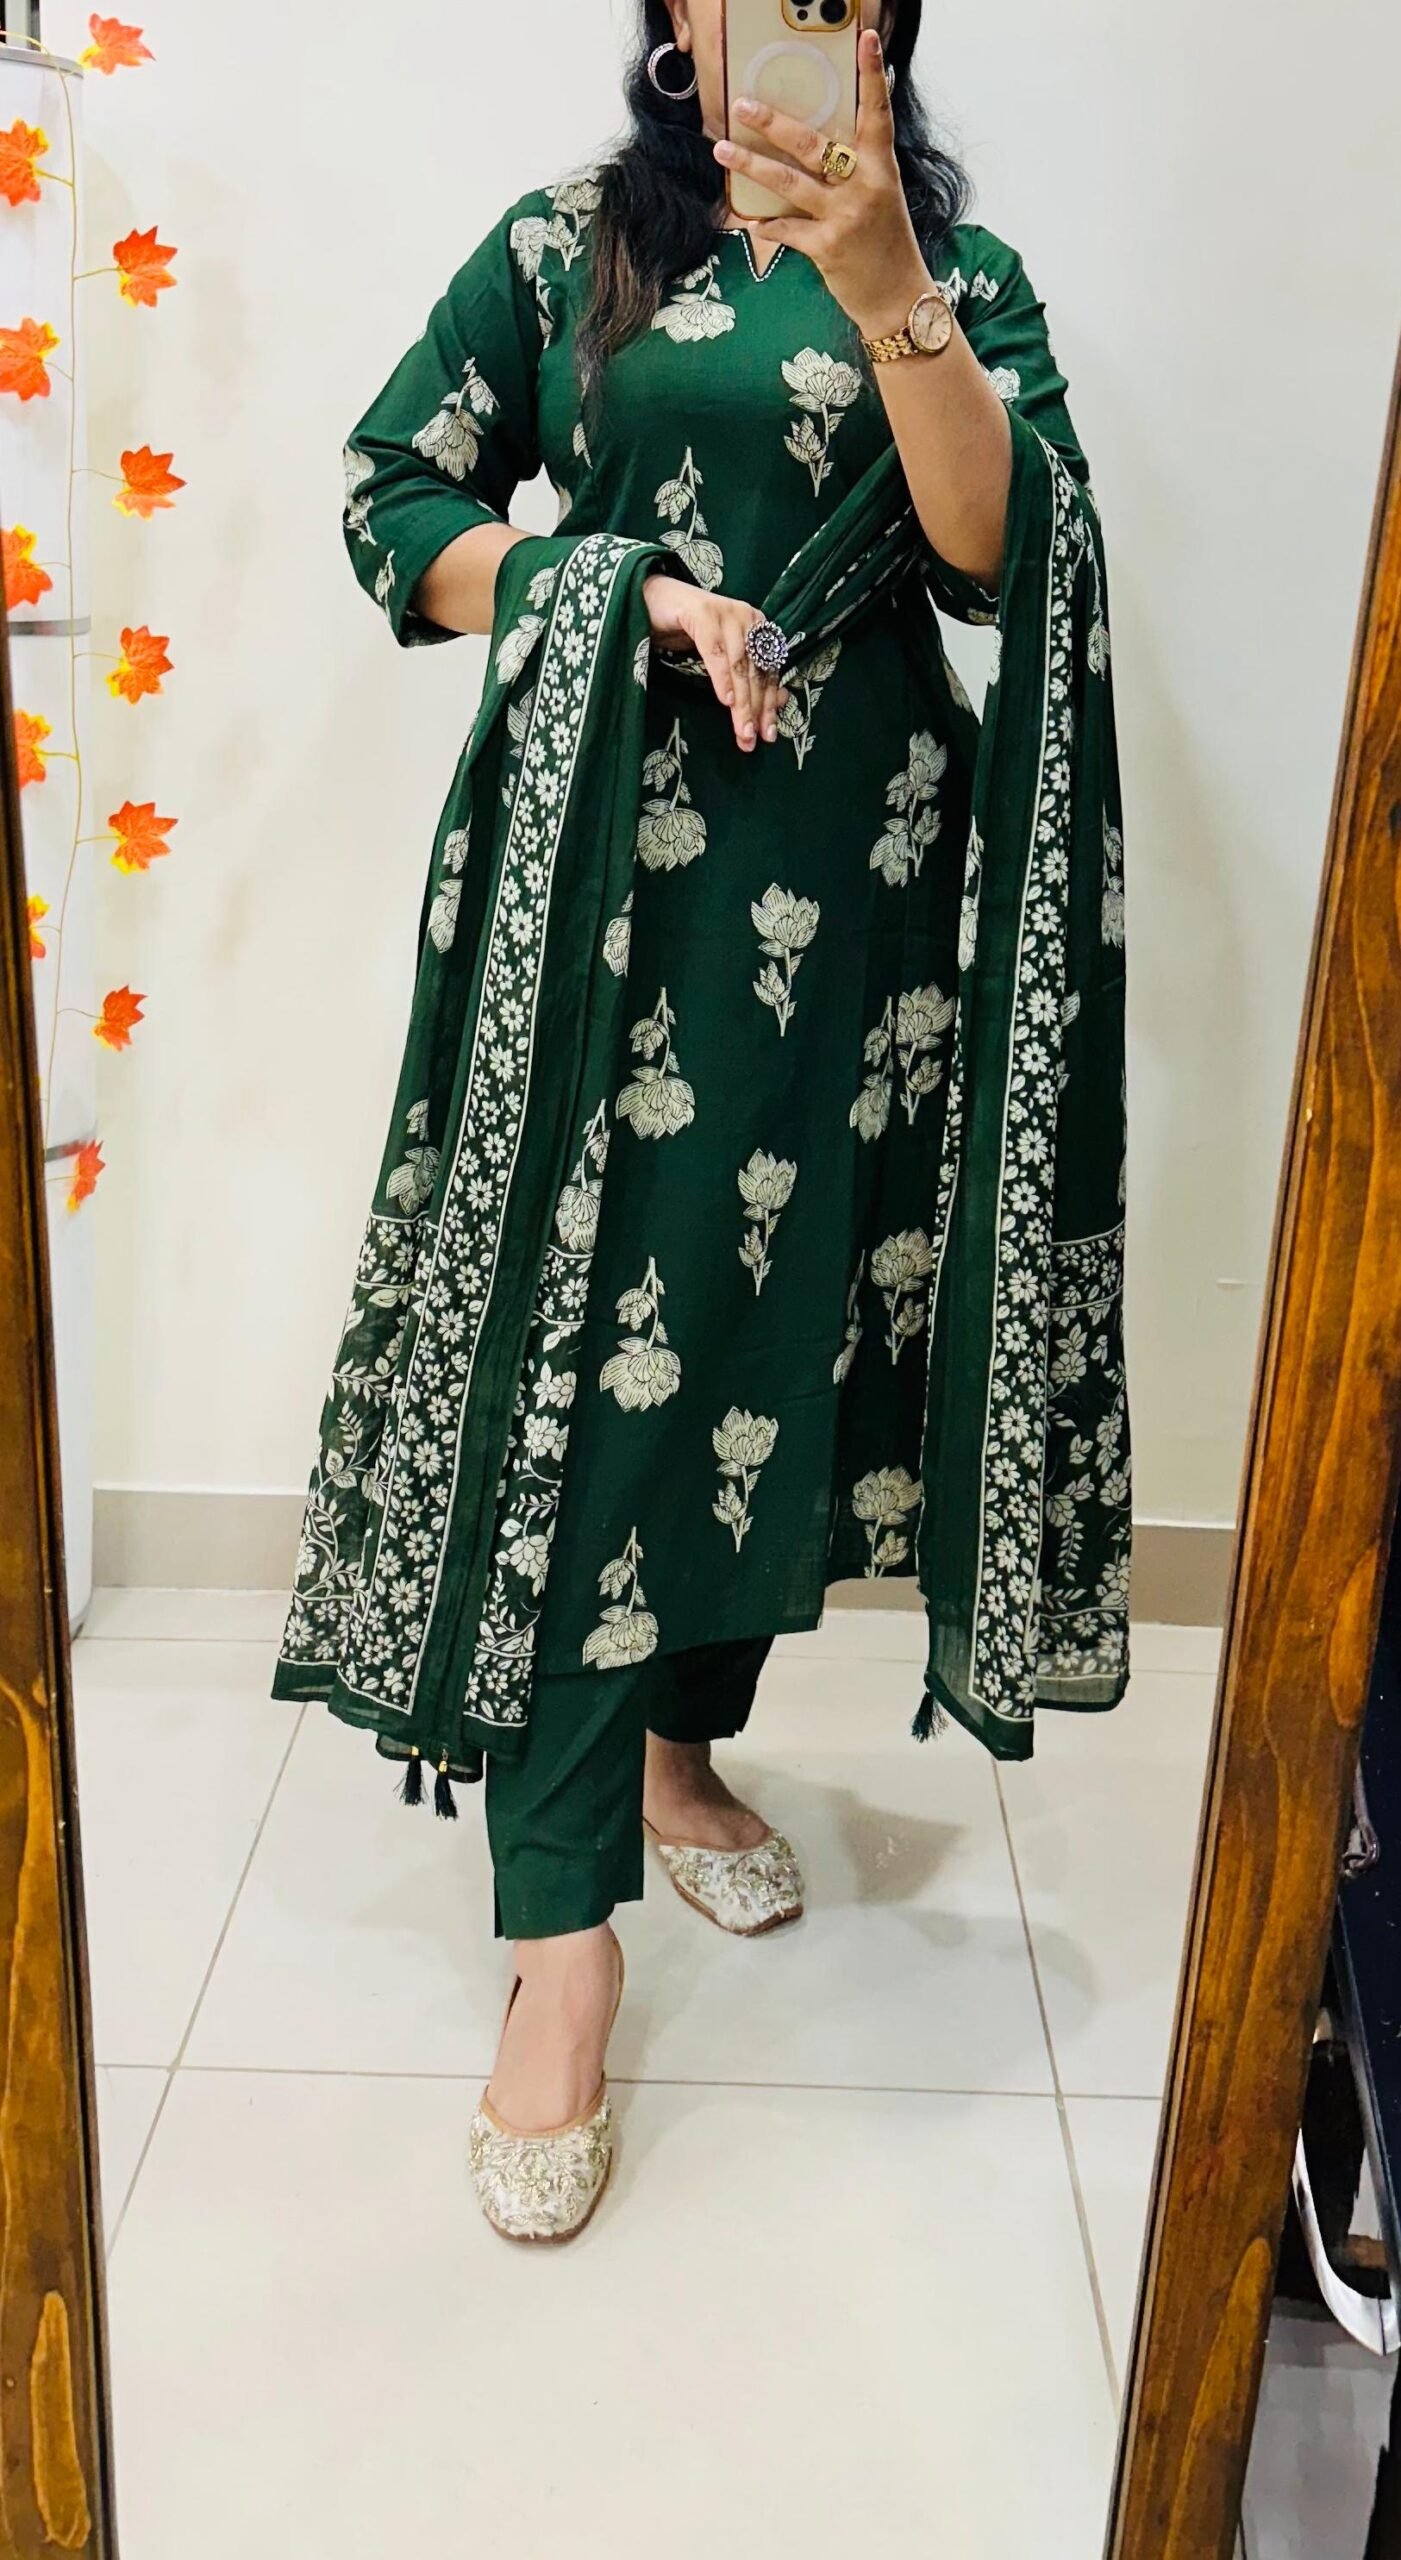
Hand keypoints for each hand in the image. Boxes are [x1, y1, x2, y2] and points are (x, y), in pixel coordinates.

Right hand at [643, 573, 789, 753]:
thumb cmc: (685, 632)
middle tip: (751, 740)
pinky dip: (722, 677)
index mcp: (757, 627)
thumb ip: (745, 676)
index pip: (768, 672)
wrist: (651, 600)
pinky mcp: (703, 612)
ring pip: (739, 665)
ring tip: (742, 730)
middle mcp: (747, 618)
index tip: (767, 734)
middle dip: (755, 710)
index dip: (769, 705)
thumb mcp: (720, 657)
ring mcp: (726, 613)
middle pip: (755, 671)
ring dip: (741, 702)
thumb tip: (778, 702)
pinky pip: (715, 652)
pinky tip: (725, 700)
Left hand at [713, 16, 930, 343]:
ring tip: (723, 151)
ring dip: (752, 165)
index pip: (877, 113)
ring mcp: (844, 216)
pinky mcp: (827, 247)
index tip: (867, 40)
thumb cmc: (887, 244)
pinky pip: (786, 229)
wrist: (898, 298)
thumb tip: (825, 140)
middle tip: (743, 105)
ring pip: (789, 182)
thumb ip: (857, 167)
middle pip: (812, 144)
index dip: (871, 75)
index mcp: (881, 167)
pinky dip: (766, 224)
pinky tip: (749, 220)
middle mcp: (864, 186)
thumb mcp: (882, 196)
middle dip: (773, 123)